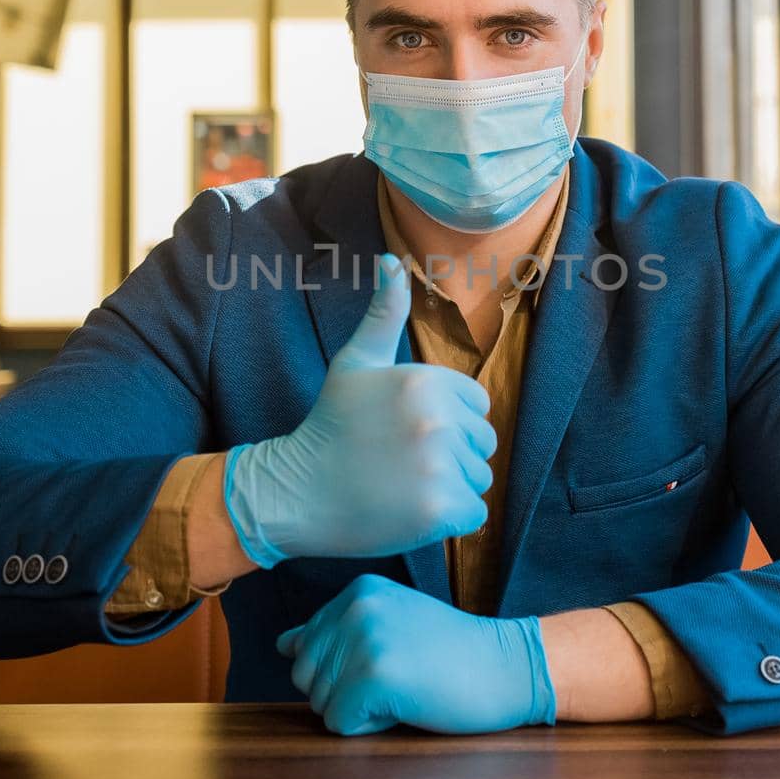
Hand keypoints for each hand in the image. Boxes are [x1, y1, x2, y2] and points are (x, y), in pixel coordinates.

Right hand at [223, 261, 497, 565]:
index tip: (405, 430)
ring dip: (450, 486)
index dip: (447, 420)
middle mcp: (437, 420)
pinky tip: (409, 509)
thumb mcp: (356, 361)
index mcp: (424, 381)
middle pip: (482, 442)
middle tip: (400, 459)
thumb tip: (393, 260)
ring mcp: (439, 467)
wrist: (297, 492)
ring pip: (479, 478)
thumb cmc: (331, 424)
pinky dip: (449, 519)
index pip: (477, 405)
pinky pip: (473, 514)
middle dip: (451, 453)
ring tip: (402, 483)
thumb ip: (384, 313)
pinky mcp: (439, 510)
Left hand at [276, 574, 556, 735]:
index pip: (305, 648)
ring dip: (359, 709)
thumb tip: (284, 644)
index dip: (345, 669)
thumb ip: (335, 631)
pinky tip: (405, 705)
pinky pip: (339, 723)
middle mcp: (356, 607)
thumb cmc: (451, 651)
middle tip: (399, 677)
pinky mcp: (373, 676)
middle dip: (345, 691)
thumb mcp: (390, 624)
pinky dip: (369, 727)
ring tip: (405, 687)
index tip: (392, 658)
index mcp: (357, 590)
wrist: (505, 666)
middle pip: (306, 676)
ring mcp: (364, 640)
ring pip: (320, 702)